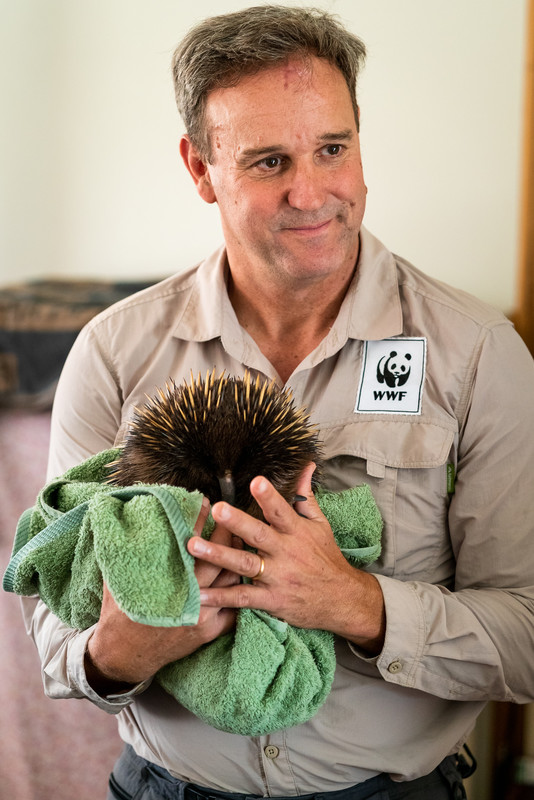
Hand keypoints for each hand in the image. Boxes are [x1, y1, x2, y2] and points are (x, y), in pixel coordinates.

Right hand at [85, 499, 238, 691]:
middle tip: (228, 517)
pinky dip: (238, 591)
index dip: (200, 520)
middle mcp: (190, 598)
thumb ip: (127, 552)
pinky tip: (239, 575)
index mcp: (169, 581)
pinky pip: (234, 608)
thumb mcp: (117, 578)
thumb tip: (122, 520)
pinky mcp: (210, 631)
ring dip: (236, 559)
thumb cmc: (120, 613)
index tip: (206, 503)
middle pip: (220, 557)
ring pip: (231, 580)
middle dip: (226, 534)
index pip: (192, 541)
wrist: (124, 656)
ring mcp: (203, 615)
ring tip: (237, 541)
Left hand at [186, 465, 385, 653]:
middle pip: (258, 535)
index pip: (281, 510)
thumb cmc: (326, 558)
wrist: (343, 599)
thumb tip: (307, 466)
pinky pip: (243, 598)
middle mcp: (286, 552)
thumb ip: (306, 496)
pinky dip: (221, 597)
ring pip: (244, 564)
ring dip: (218, 555)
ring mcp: (278, 577)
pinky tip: (199, 594)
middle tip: (217, 509)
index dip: (269, 496)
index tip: (255, 481)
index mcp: (297, 531)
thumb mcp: (320, 524)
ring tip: (193, 546)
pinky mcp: (272, 600)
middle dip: (236, 522)